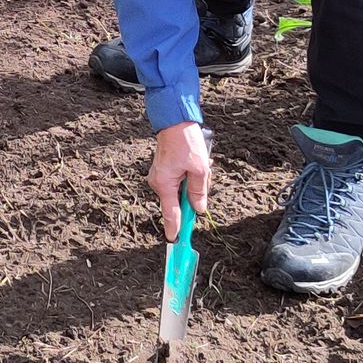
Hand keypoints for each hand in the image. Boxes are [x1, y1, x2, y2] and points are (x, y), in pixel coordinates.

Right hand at [148, 121, 210, 241]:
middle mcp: (158, 183)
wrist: (174, 122)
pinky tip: (196, 163)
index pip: (171, 213)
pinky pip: (179, 181)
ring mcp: (159, 177)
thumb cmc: (185, 142)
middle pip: (179, 201)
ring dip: (194, 181)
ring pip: (181, 190)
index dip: (174, 228)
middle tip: (203, 174)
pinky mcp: (163, 171)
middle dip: (194, 193)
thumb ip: (198, 192)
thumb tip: (198, 209)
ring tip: (200, 164)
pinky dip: (189, 176)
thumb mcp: (199, 169)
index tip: (175, 241)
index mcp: (164, 184)